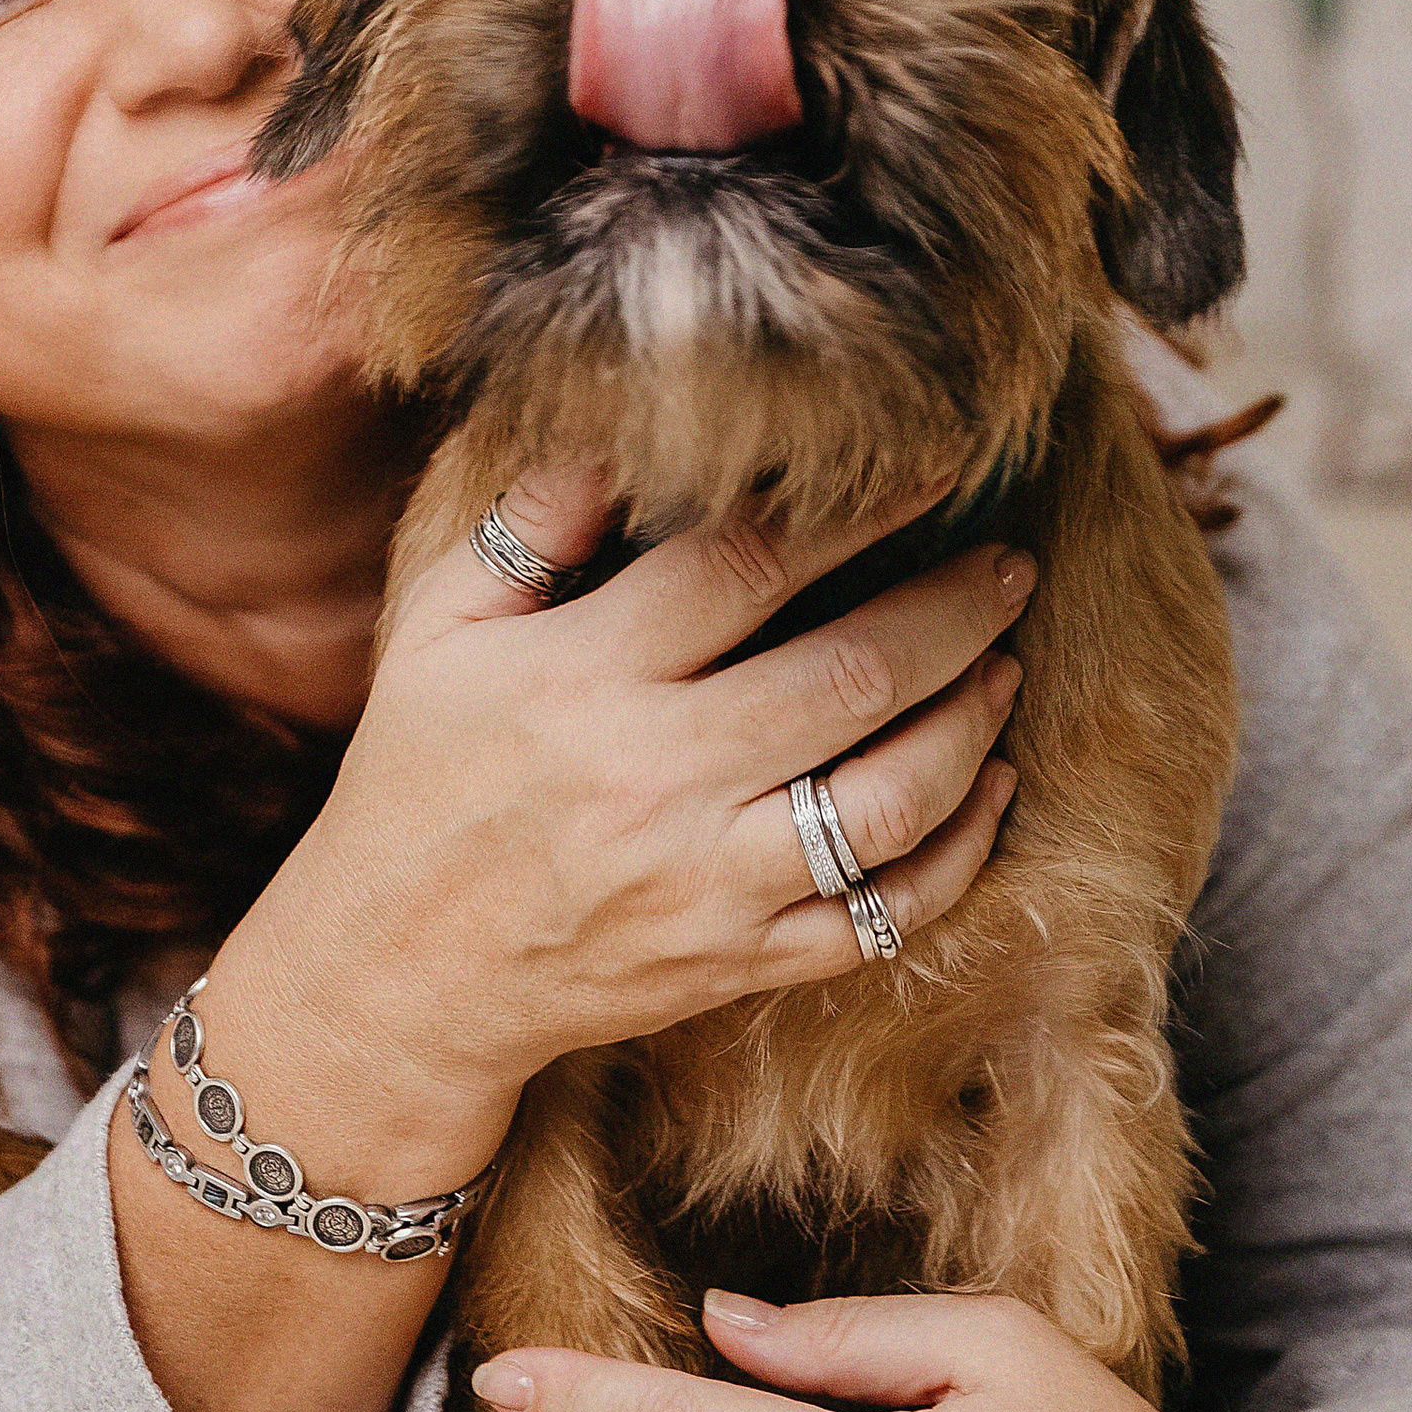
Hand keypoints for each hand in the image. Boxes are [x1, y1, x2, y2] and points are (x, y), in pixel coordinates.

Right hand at [250, 472, 1028, 1154]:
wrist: (400, 975)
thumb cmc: (421, 777)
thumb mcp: (438, 630)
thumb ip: (529, 523)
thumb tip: (619, 437)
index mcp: (583, 678)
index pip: (745, 567)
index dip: (853, 509)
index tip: (931, 468)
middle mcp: (656, 782)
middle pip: (849, 678)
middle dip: (954, 611)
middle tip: (1010, 565)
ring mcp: (709, 885)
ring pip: (889, 803)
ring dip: (971, 726)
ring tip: (1005, 665)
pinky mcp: (740, 964)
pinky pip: (882, 916)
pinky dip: (958, 854)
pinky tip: (990, 792)